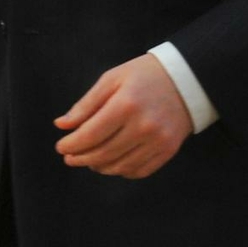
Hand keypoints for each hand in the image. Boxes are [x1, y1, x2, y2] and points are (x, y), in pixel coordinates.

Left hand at [54, 53, 192, 178]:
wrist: (186, 80)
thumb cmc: (143, 75)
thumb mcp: (111, 79)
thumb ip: (86, 104)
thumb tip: (62, 125)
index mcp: (126, 105)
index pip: (91, 135)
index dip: (72, 145)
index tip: (60, 147)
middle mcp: (143, 126)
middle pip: (104, 153)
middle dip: (81, 159)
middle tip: (69, 158)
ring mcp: (158, 141)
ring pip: (120, 166)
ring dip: (99, 167)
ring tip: (88, 161)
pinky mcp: (169, 151)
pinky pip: (140, 170)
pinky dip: (121, 171)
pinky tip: (111, 164)